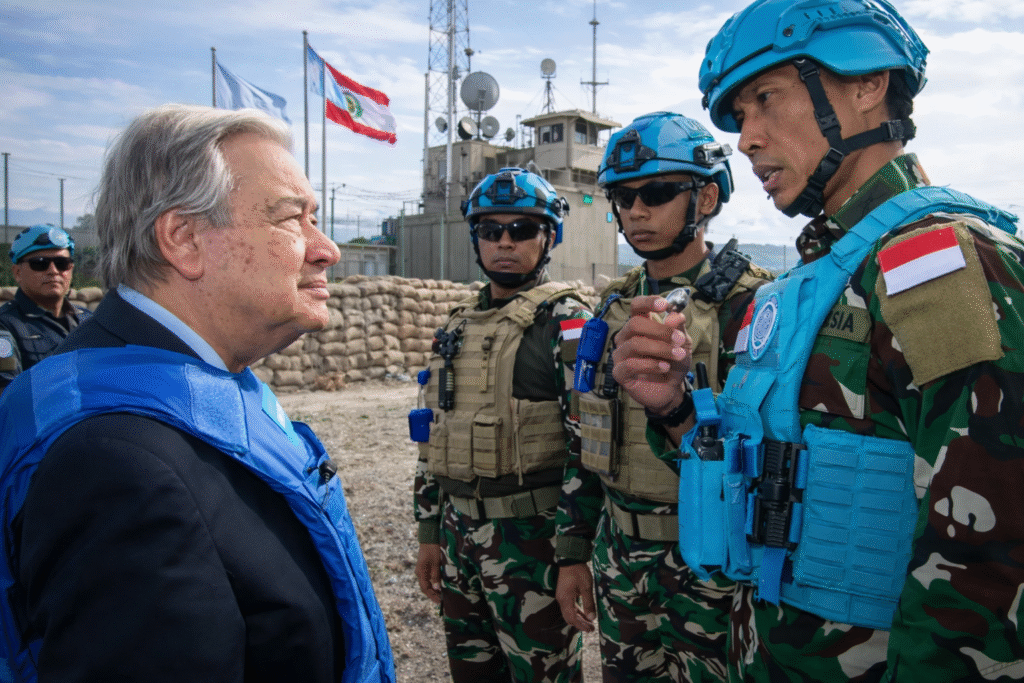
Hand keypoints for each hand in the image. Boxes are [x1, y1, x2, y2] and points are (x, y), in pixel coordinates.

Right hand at [416, 543, 443, 603]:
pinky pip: (428, 577)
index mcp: (421, 572)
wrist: (429, 537)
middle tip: (442, 600)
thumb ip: (435, 575)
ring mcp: (422, 569)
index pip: (425, 589)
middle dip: (433, 594)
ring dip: (433, 589)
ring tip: (442, 594)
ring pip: (427, 582)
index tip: (439, 602)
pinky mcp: (425, 566)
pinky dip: (434, 582)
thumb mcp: (435, 563)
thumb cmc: (433, 549)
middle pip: (425, 587)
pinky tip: (440, 584)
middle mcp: (420, 572)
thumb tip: (436, 588)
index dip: (432, 596)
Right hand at [556, 563, 595, 631]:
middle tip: (591, 628)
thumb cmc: (578, 572)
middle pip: (569, 617)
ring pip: (569, 613)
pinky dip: (576, 612)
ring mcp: (562, 597)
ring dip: (578, 618)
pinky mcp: (564, 594)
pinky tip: (584, 613)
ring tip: (589, 622)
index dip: (581, 625)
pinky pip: (569, 607)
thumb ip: (589, 603)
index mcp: (565, 599)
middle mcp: (561, 600)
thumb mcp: (586, 587)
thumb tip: (592, 618)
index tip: (590, 629)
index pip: (572, 618)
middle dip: (580, 624)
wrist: (570, 559)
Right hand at [611, 295, 690, 415]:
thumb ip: (679, 328)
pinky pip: (630, 364)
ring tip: (678, 355)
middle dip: (660, 330)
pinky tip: (665, 367)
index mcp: (640, 326)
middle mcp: (626, 337)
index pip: (636, 306)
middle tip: (679, 339)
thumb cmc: (673, 363)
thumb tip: (676, 315)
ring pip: (635, 344)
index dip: (648, 303)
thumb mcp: (682, 343)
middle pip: (635, 324)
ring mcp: (621, 355)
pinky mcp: (619, 373)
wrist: (671, 389)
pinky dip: (651, 364)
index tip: (665, 305)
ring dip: (660, 348)